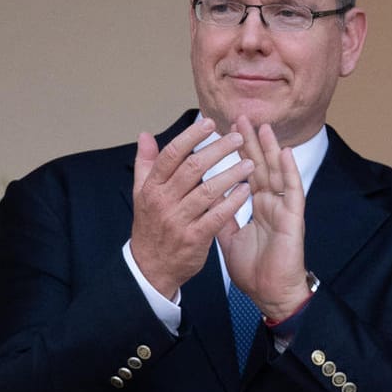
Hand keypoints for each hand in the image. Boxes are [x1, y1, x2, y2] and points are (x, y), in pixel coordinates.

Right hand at [128, 116, 252, 297]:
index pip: (172, 154)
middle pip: (192, 167)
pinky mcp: (194, 237)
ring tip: (250, 163)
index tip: (211, 123)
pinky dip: (233, 201)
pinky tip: (247, 190)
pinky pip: (217, 215)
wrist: (150, 268)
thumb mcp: (141, 194)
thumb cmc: (151, 227)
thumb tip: (145, 135)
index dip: (192, 136)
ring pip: (207, 190)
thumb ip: (145, 164)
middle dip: (217, 150)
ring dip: (231, 174)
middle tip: (238, 138)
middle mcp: (163, 200)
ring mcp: (178, 220)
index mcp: (151, 187)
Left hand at [218, 117, 311, 320]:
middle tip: (241, 117)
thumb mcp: (229, 238)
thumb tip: (209, 197)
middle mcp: (271, 204)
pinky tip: (285, 153)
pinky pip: (292, 191)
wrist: (271, 294)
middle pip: (260, 166)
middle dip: (251, 141)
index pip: (246, 173)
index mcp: (257, 208)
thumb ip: (221, 215)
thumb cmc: (255, 271)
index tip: (227, 132)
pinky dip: (289, 171)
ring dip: (270, 148)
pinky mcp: (293, 219)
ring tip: (263, 126)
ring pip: (277, 173)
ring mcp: (283, 210)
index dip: (238, 153)